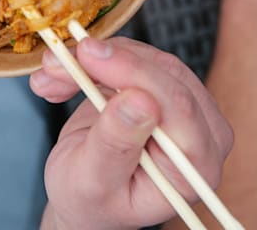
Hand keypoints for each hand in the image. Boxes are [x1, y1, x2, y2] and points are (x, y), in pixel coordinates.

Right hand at [31, 37, 232, 229]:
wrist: (87, 193)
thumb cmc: (93, 201)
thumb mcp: (95, 182)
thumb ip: (116, 144)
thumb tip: (139, 100)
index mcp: (198, 167)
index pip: (177, 106)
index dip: (134, 74)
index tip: (89, 56)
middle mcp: (204, 131)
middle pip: (163, 74)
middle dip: (106, 62)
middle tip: (59, 59)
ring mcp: (189, 105)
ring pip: (146, 58)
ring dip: (94, 59)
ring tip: (52, 71)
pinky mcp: (166, 84)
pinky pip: (134, 55)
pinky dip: (95, 60)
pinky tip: (65, 71)